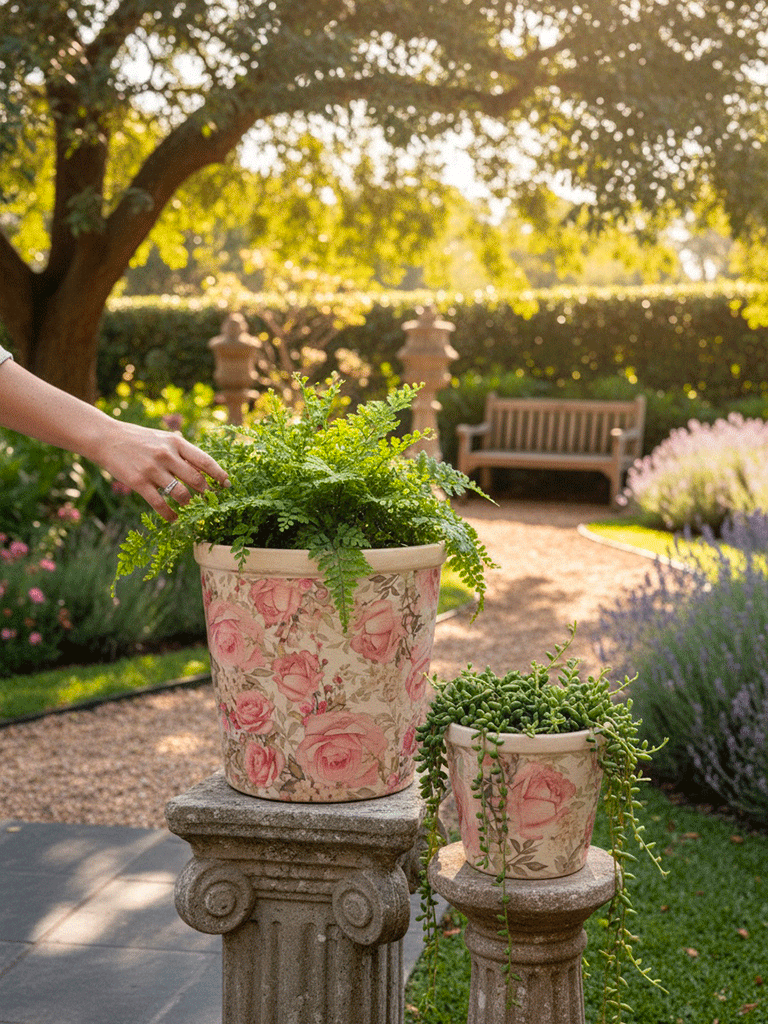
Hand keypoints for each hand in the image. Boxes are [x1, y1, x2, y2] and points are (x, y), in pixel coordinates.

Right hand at [94, 420, 229, 521]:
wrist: (106, 438)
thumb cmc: (138, 439)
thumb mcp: (163, 438)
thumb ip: (182, 451)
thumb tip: (204, 468)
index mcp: (176, 442)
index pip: (205, 460)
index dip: (219, 474)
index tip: (228, 484)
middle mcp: (167, 455)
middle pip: (197, 479)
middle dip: (206, 493)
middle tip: (210, 500)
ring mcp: (152, 469)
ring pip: (181, 494)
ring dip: (188, 503)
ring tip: (188, 505)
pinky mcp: (138, 482)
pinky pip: (160, 504)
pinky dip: (170, 515)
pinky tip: (173, 519)